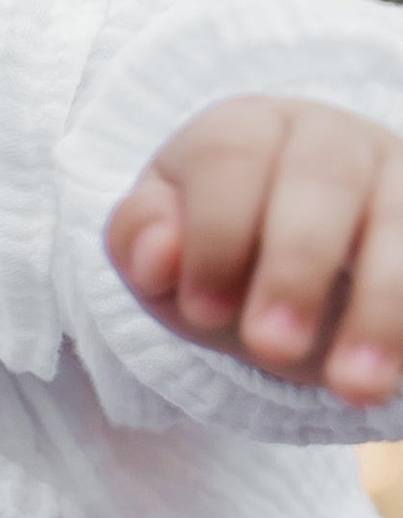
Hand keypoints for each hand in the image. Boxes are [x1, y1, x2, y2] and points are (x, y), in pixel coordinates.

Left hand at [105, 95, 402, 404]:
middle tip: (274, 347)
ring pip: (400, 218)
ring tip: (357, 386)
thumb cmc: (215, 253)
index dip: (215, 235)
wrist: (288, 266)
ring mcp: (393, 171)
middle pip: (323, 179)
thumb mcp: (159, 253)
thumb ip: (141, 244)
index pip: (230, 156)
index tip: (205, 313)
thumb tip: (156, 255)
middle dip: (296, 267)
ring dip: (381, 305)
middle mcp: (326, 137)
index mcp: (243, 131)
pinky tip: (397, 369)